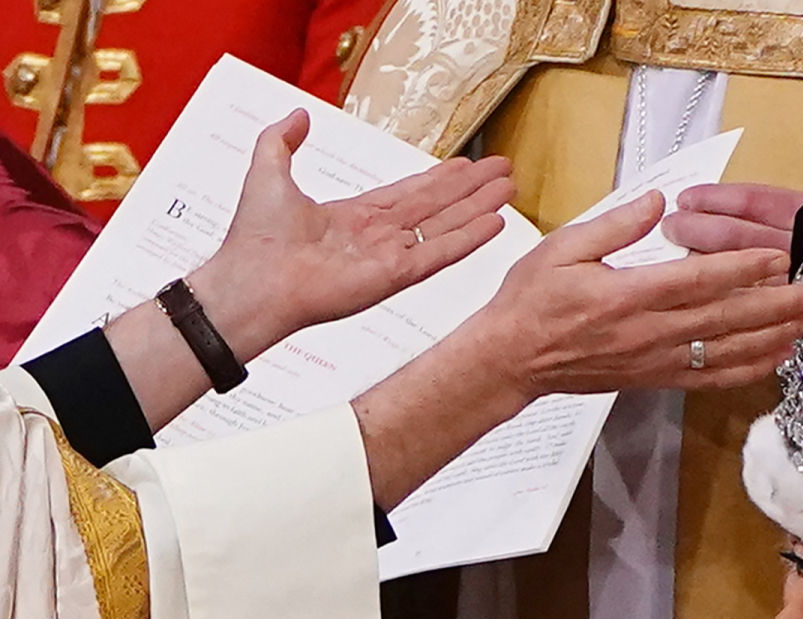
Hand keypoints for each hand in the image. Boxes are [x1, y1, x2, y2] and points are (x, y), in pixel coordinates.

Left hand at [191, 109, 514, 356]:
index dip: (440, 178)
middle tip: (502, 171)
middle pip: (437, 206)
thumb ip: (282, 141)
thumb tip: (296, 114)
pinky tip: (494, 223)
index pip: (409, 193)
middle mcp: (379, 238)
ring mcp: (391, 257)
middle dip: (471, 188)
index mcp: (354, 218)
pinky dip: (470, 239)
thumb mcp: (269, 172)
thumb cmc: (256, 239)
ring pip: (447, 226)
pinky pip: (441, 253)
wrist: (254, 281)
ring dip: (479, 207)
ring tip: (509, 190)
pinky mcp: (397, 276)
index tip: (465, 165)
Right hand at [467, 189, 802, 404]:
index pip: (696, 282)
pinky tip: (777, 357)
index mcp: (626, 296)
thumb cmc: (531, 300)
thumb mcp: (563, 248)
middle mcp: (648, 333)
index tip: (780, 259)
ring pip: (726, 351)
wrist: (510, 360)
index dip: (742, 271)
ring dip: (774, 337)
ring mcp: (655, 361)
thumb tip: (658, 202)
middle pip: (725, 319)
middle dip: (778, 307)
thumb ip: (615, 225)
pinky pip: (710, 378)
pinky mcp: (656, 379)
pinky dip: (748, 369)